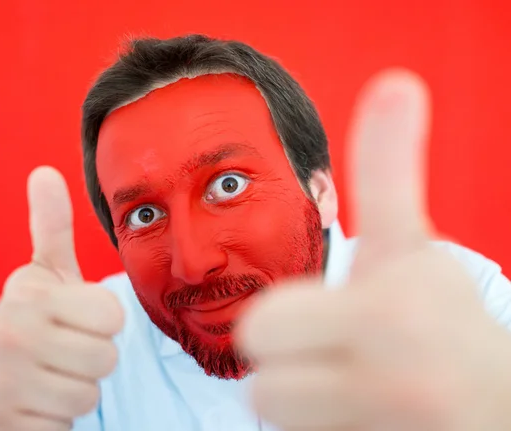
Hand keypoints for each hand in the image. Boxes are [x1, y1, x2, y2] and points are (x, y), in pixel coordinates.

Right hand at [0, 167, 123, 430]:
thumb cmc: (39, 321)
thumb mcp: (45, 274)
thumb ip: (50, 226)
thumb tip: (44, 171)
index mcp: (28, 292)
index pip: (112, 313)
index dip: (103, 321)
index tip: (75, 319)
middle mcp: (10, 331)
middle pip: (107, 355)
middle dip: (94, 357)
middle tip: (65, 350)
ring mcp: (6, 379)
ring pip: (91, 392)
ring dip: (80, 387)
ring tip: (52, 374)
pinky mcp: (9, 421)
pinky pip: (69, 422)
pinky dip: (62, 416)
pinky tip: (41, 401)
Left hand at [237, 70, 510, 429]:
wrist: (494, 403)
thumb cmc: (438, 316)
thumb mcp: (408, 245)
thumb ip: (387, 169)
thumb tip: (394, 83)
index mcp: (388, 314)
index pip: (266, 324)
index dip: (286, 319)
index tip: (335, 314)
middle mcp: (393, 384)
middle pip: (261, 376)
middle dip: (287, 362)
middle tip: (332, 350)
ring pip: (276, 418)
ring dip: (302, 404)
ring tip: (353, 387)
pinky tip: (363, 417)